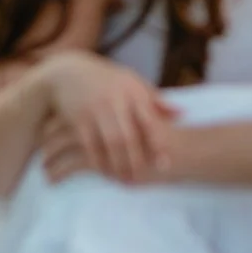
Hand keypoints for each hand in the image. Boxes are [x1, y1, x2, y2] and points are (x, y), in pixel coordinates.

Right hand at [38, 53, 175, 182]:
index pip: (149, 120)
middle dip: (137, 161)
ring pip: (111, 143)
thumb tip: (183, 114)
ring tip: (127, 180)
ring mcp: (96, 110)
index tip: (165, 163)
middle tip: (145, 179)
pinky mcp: (78, 119)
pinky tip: (106, 172)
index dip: (158, 143)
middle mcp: (115, 100)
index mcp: (133, 91)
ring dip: (119, 165)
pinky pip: (90, 146)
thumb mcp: (133, 82)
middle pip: (130, 136)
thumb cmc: (108, 80)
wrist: (69, 72)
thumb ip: (156, 100)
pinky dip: (99, 162)